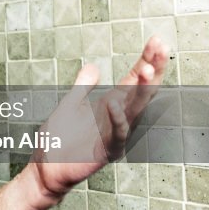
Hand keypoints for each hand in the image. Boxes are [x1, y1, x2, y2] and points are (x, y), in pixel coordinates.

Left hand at [32, 36, 169, 198]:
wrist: (46, 168)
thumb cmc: (59, 139)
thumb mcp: (70, 105)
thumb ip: (82, 87)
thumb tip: (92, 66)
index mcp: (112, 106)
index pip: (134, 80)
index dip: (146, 61)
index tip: (156, 41)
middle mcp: (119, 118)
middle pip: (142, 90)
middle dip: (153, 69)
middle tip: (162, 47)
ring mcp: (115, 135)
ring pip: (135, 110)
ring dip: (142, 90)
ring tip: (145, 68)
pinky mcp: (106, 152)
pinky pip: (116, 134)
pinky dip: (116, 119)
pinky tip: (114, 102)